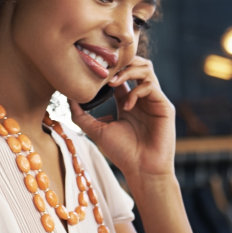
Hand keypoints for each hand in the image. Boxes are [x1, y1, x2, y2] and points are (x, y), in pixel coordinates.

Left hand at [68, 56, 174, 179]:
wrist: (142, 170)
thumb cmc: (122, 153)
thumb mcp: (96, 131)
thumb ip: (81, 115)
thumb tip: (67, 97)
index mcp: (128, 101)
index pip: (121, 74)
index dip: (110, 68)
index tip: (94, 69)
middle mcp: (142, 97)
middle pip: (137, 64)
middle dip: (121, 62)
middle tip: (105, 70)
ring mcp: (154, 100)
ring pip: (146, 68)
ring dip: (128, 70)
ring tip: (113, 82)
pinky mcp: (164, 106)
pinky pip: (151, 86)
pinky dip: (136, 91)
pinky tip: (127, 106)